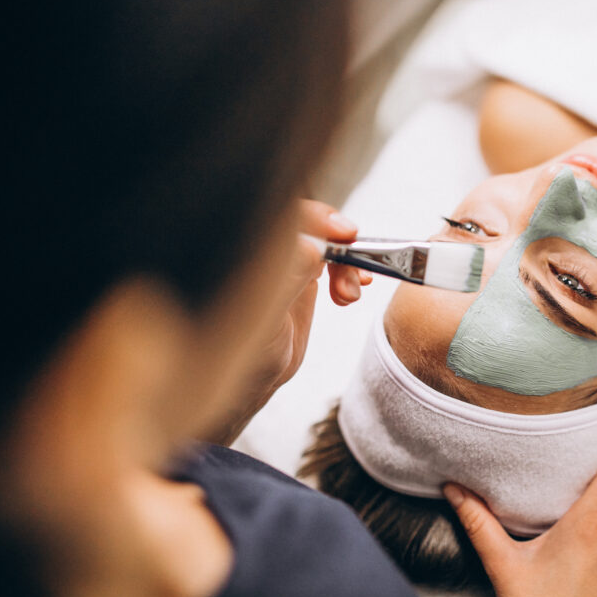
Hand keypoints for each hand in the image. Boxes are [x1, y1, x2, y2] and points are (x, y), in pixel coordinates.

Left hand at [207, 200, 370, 444]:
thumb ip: (287, 282)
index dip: (316, 216)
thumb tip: (311, 246)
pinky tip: (356, 288)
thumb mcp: (265, 323)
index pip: (284, 215)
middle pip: (311, 223)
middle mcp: (266, 250)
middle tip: (356, 263)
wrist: (250, 382)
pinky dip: (351, 269)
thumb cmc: (239, 358)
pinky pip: (333, 259)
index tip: (343, 233)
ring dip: (349, 262)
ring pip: (326, 241)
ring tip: (349, 295)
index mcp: (247, 252)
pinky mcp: (301, 274)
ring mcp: (285, 260)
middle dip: (339, 241)